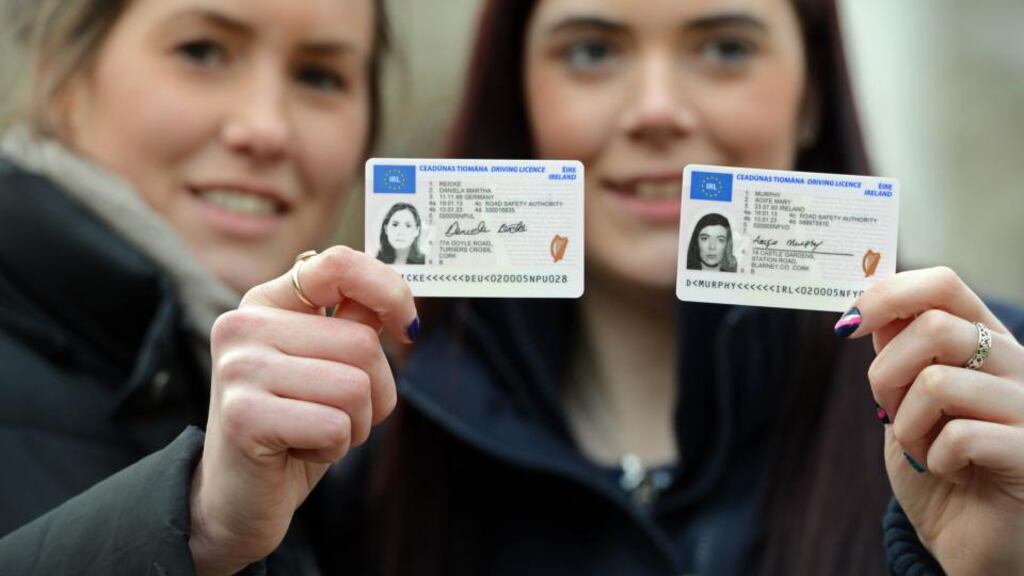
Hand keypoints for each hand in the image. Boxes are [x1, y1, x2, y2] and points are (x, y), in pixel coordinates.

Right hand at [188, 246, 417, 574]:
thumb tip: (400, 298)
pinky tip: (297, 451)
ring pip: (355, 386)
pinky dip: (334, 448)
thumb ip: (354, 323)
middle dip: (375, 391)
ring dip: (355, 423)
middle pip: (362, 342)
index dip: (390, 291)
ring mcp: (239, 368)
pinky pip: (335, 425)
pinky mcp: (243, 416)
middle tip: (338, 414)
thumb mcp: (326, 365)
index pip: (339, 264)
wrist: (236, 497)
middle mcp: (244, 324)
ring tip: (315, 432)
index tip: (408, 328)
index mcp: (266, 302)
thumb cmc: (293, 426)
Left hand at [841, 267, 1023, 574]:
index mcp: (985, 342)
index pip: (944, 285)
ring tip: (924, 448)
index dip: (888, 295)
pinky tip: (951, 471)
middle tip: (889, 411)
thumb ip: (897, 353)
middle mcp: (1016, 365)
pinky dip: (936, 457)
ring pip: (938, 382)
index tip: (848, 326)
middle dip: (886, 373)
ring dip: (908, 423)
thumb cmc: (937, 467)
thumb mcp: (904, 402)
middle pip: (934, 327)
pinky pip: (961, 435)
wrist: (968, 540)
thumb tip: (872, 306)